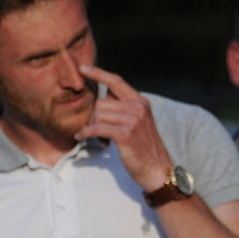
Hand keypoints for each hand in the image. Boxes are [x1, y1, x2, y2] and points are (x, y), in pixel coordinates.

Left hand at [75, 64, 172, 191]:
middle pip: (101, 102)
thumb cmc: (143, 148)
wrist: (156, 169)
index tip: (82, 68)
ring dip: (93, 127)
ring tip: (102, 139)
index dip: (98, 73)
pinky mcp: (125, 134)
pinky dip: (86, 133)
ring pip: (98, 114)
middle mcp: (138, 107)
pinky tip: (82, 138)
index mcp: (140, 102)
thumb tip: (104, 97)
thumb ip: (124, 108)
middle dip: (95, 117)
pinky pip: (96, 128)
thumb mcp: (138, 122)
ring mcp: (132, 120)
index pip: (116, 81)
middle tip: (98, 131)